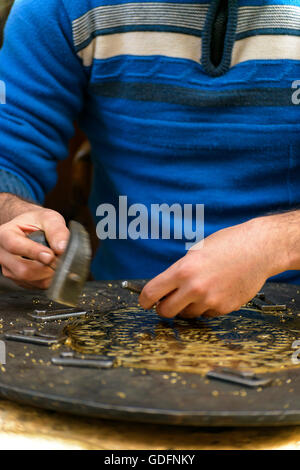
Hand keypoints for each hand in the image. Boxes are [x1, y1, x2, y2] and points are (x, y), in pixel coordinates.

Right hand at [0, 206, 68, 288]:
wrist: (31, 229)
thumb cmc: (37, 222)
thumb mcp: (48, 218)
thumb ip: (56, 230)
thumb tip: (62, 247)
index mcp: (5, 234)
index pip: (15, 246)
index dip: (34, 252)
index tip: (50, 256)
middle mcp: (3, 253)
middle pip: (22, 269)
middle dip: (46, 268)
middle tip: (61, 260)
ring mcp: (9, 268)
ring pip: (29, 280)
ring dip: (48, 275)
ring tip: (58, 262)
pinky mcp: (17, 279)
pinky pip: (34, 286)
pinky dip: (47, 280)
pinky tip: (52, 268)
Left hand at [139, 217, 287, 317]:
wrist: (258, 249)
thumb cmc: (226, 245)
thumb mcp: (195, 253)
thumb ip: (178, 272)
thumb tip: (163, 290)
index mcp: (183, 271)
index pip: (152, 293)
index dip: (144, 300)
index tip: (144, 302)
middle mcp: (194, 288)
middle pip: (166, 311)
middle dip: (164, 308)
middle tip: (166, 303)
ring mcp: (210, 300)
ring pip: (187, 314)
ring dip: (187, 307)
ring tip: (197, 291)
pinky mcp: (224, 308)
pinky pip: (206, 314)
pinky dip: (206, 307)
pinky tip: (214, 291)